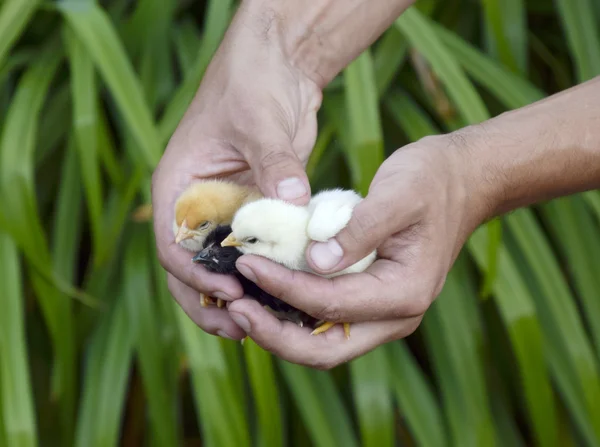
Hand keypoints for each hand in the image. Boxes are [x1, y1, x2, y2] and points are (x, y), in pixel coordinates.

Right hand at [151, 3, 320, 339]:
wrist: (276, 66)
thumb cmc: (253, 83)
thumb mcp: (260, 121)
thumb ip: (275, 164)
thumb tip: (294, 203)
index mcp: (178, 186)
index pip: (173, 245)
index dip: (196, 275)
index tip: (230, 291)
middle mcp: (196, 205)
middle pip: (190, 269)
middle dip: (210, 301)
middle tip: (241, 329)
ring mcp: (224, 210)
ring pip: (219, 267)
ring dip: (234, 297)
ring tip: (259, 325)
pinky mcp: (252, 210)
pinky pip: (252, 251)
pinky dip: (262, 274)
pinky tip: (283, 295)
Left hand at [227, 134, 479, 367]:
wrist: (462, 180)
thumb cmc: (431, 181)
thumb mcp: (398, 195)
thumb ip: (358, 231)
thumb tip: (315, 262)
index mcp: (405, 292)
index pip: (330, 305)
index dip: (283, 287)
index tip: (248, 264)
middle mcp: (396, 315)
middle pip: (324, 349)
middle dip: (274, 334)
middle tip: (233, 308)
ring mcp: (383, 313)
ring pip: (321, 343)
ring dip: (279, 330)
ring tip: (239, 306)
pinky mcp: (371, 300)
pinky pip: (325, 323)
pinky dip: (293, 315)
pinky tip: (264, 295)